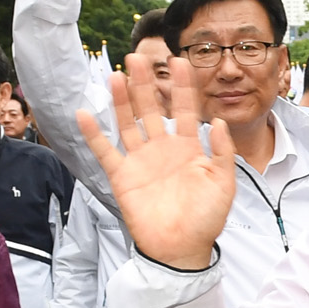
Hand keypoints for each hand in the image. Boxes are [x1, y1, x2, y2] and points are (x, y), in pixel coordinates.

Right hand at [77, 60, 237, 272]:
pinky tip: (84, 113)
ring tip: (115, 75)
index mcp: (188, 147)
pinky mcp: (122, 176)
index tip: (179, 62)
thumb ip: (222, 153)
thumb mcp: (224, 184)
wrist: (182, 249)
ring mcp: (140, 161)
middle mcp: (162, 148)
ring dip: (121, 100)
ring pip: (127, 123)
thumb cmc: (207, 219)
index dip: (182, 86)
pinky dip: (93, 133)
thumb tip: (218, 123)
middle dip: (145, 84)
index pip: (184, 109)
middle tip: (138, 58)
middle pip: (151, 109)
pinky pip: (105, 151)